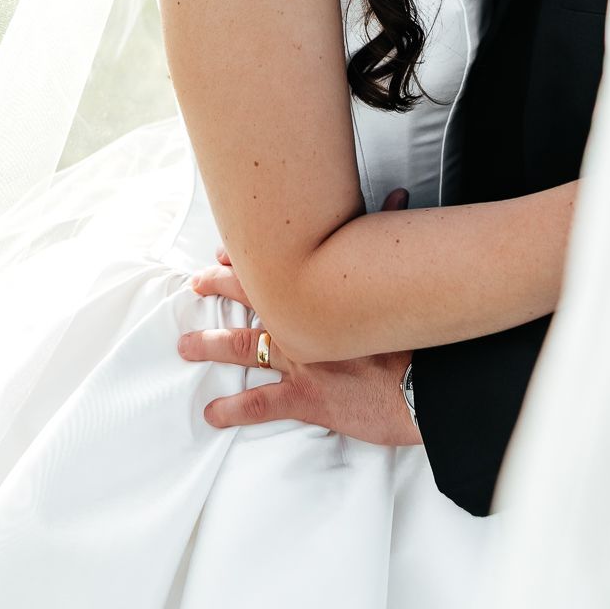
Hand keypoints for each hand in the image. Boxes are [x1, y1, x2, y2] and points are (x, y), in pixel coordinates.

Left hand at [180, 188, 418, 442]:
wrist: (424, 380)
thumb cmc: (414, 327)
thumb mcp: (399, 271)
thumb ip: (390, 230)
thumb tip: (400, 195)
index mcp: (320, 290)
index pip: (274, 265)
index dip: (248, 257)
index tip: (226, 250)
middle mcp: (302, 322)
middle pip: (251, 299)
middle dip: (220, 288)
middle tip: (196, 283)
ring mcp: (300, 361)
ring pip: (245, 348)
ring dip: (211, 344)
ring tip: (185, 344)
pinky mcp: (306, 398)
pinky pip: (261, 404)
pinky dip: (233, 409)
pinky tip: (211, 413)